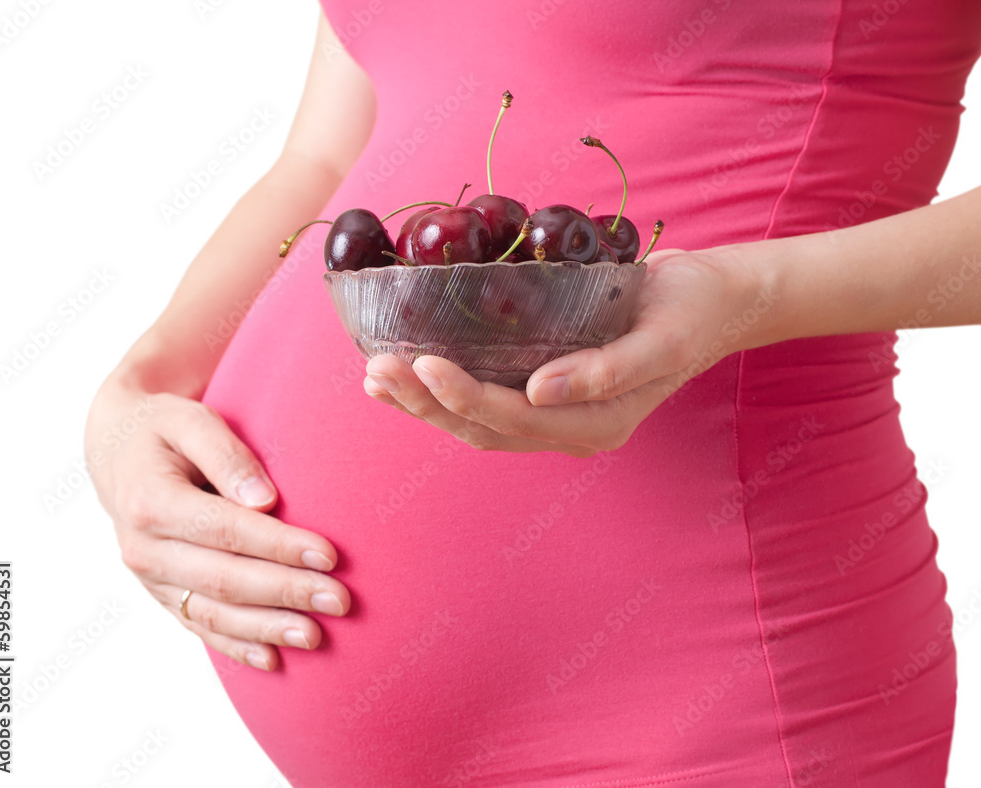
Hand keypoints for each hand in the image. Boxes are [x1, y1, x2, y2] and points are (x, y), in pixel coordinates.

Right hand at [85, 380, 351, 670]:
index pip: (225, 529)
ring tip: (316, 636)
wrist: (119, 452)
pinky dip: (236, 646)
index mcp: (151, 501)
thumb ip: (226, 455)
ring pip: (213, 613)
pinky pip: (199, 627)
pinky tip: (273, 659)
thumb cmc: (165, 430)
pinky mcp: (161, 594)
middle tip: (339, 601)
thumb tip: (265, 500)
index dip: (278, 546)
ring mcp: (150, 578)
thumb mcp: (190, 421)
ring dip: (267, 628)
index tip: (329, 554)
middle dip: (286, 592)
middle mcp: (145, 548)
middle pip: (224, 579)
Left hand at [363, 246, 774, 453]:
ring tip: (376, 378)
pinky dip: (444, 389)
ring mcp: (556, 411)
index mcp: (598, 423)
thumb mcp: (664, 337)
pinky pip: (486, 398)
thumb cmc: (692, 310)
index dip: (465, 396)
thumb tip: (540, 391)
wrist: (714, 300)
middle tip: (377, 372)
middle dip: (427, 404)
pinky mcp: (547, 387)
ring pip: (477, 421)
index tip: (423, 363)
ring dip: (424, 403)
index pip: (516, 419)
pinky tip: (409, 372)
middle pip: (484, 428)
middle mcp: (570, 426)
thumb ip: (607, 371)